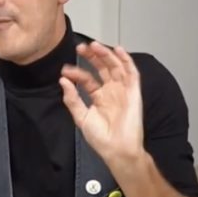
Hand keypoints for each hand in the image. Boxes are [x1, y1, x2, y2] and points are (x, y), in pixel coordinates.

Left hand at [59, 42, 143, 165]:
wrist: (118, 150)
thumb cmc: (102, 139)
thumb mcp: (81, 117)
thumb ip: (72, 99)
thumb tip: (63, 81)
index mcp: (99, 97)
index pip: (87, 79)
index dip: (77, 73)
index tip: (65, 70)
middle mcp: (111, 91)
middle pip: (102, 68)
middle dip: (92, 56)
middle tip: (81, 47)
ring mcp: (123, 91)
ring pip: (115, 67)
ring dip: (107, 54)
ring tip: (95, 45)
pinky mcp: (134, 93)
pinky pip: (132, 74)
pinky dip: (127, 61)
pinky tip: (119, 51)